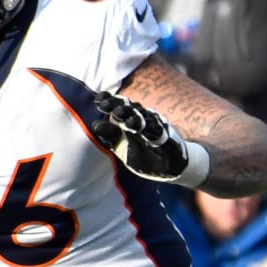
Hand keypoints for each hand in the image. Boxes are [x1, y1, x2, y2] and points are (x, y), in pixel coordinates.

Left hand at [90, 92, 206, 185]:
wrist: (171, 167)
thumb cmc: (145, 155)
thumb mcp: (124, 148)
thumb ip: (112, 137)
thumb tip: (94, 124)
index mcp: (132, 120)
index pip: (120, 107)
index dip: (110, 102)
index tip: (98, 99)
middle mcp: (145, 120)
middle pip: (131, 110)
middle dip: (119, 107)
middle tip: (106, 105)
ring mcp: (157, 127)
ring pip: (145, 119)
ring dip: (135, 118)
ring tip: (124, 119)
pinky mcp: (169, 139)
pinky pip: (161, 133)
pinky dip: (154, 130)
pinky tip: (145, 129)